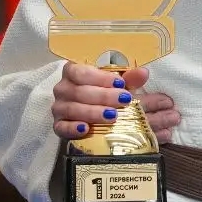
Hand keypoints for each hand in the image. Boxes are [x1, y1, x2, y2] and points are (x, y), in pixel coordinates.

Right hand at [50, 63, 179, 142]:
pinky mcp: (58, 126)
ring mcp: (58, 108)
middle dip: (103, 96)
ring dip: (93, 112)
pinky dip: (72, 128)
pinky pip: (61, 127)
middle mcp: (62, 88)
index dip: (100, 78)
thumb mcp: (117, 85)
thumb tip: (143, 73)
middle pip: (79, 91)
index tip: (120, 83)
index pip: (80, 71)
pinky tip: (86, 129)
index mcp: (73, 72)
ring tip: (112, 116)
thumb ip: (129, 78)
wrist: (91, 114)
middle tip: (123, 100)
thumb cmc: (104, 93)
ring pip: (72, 109)